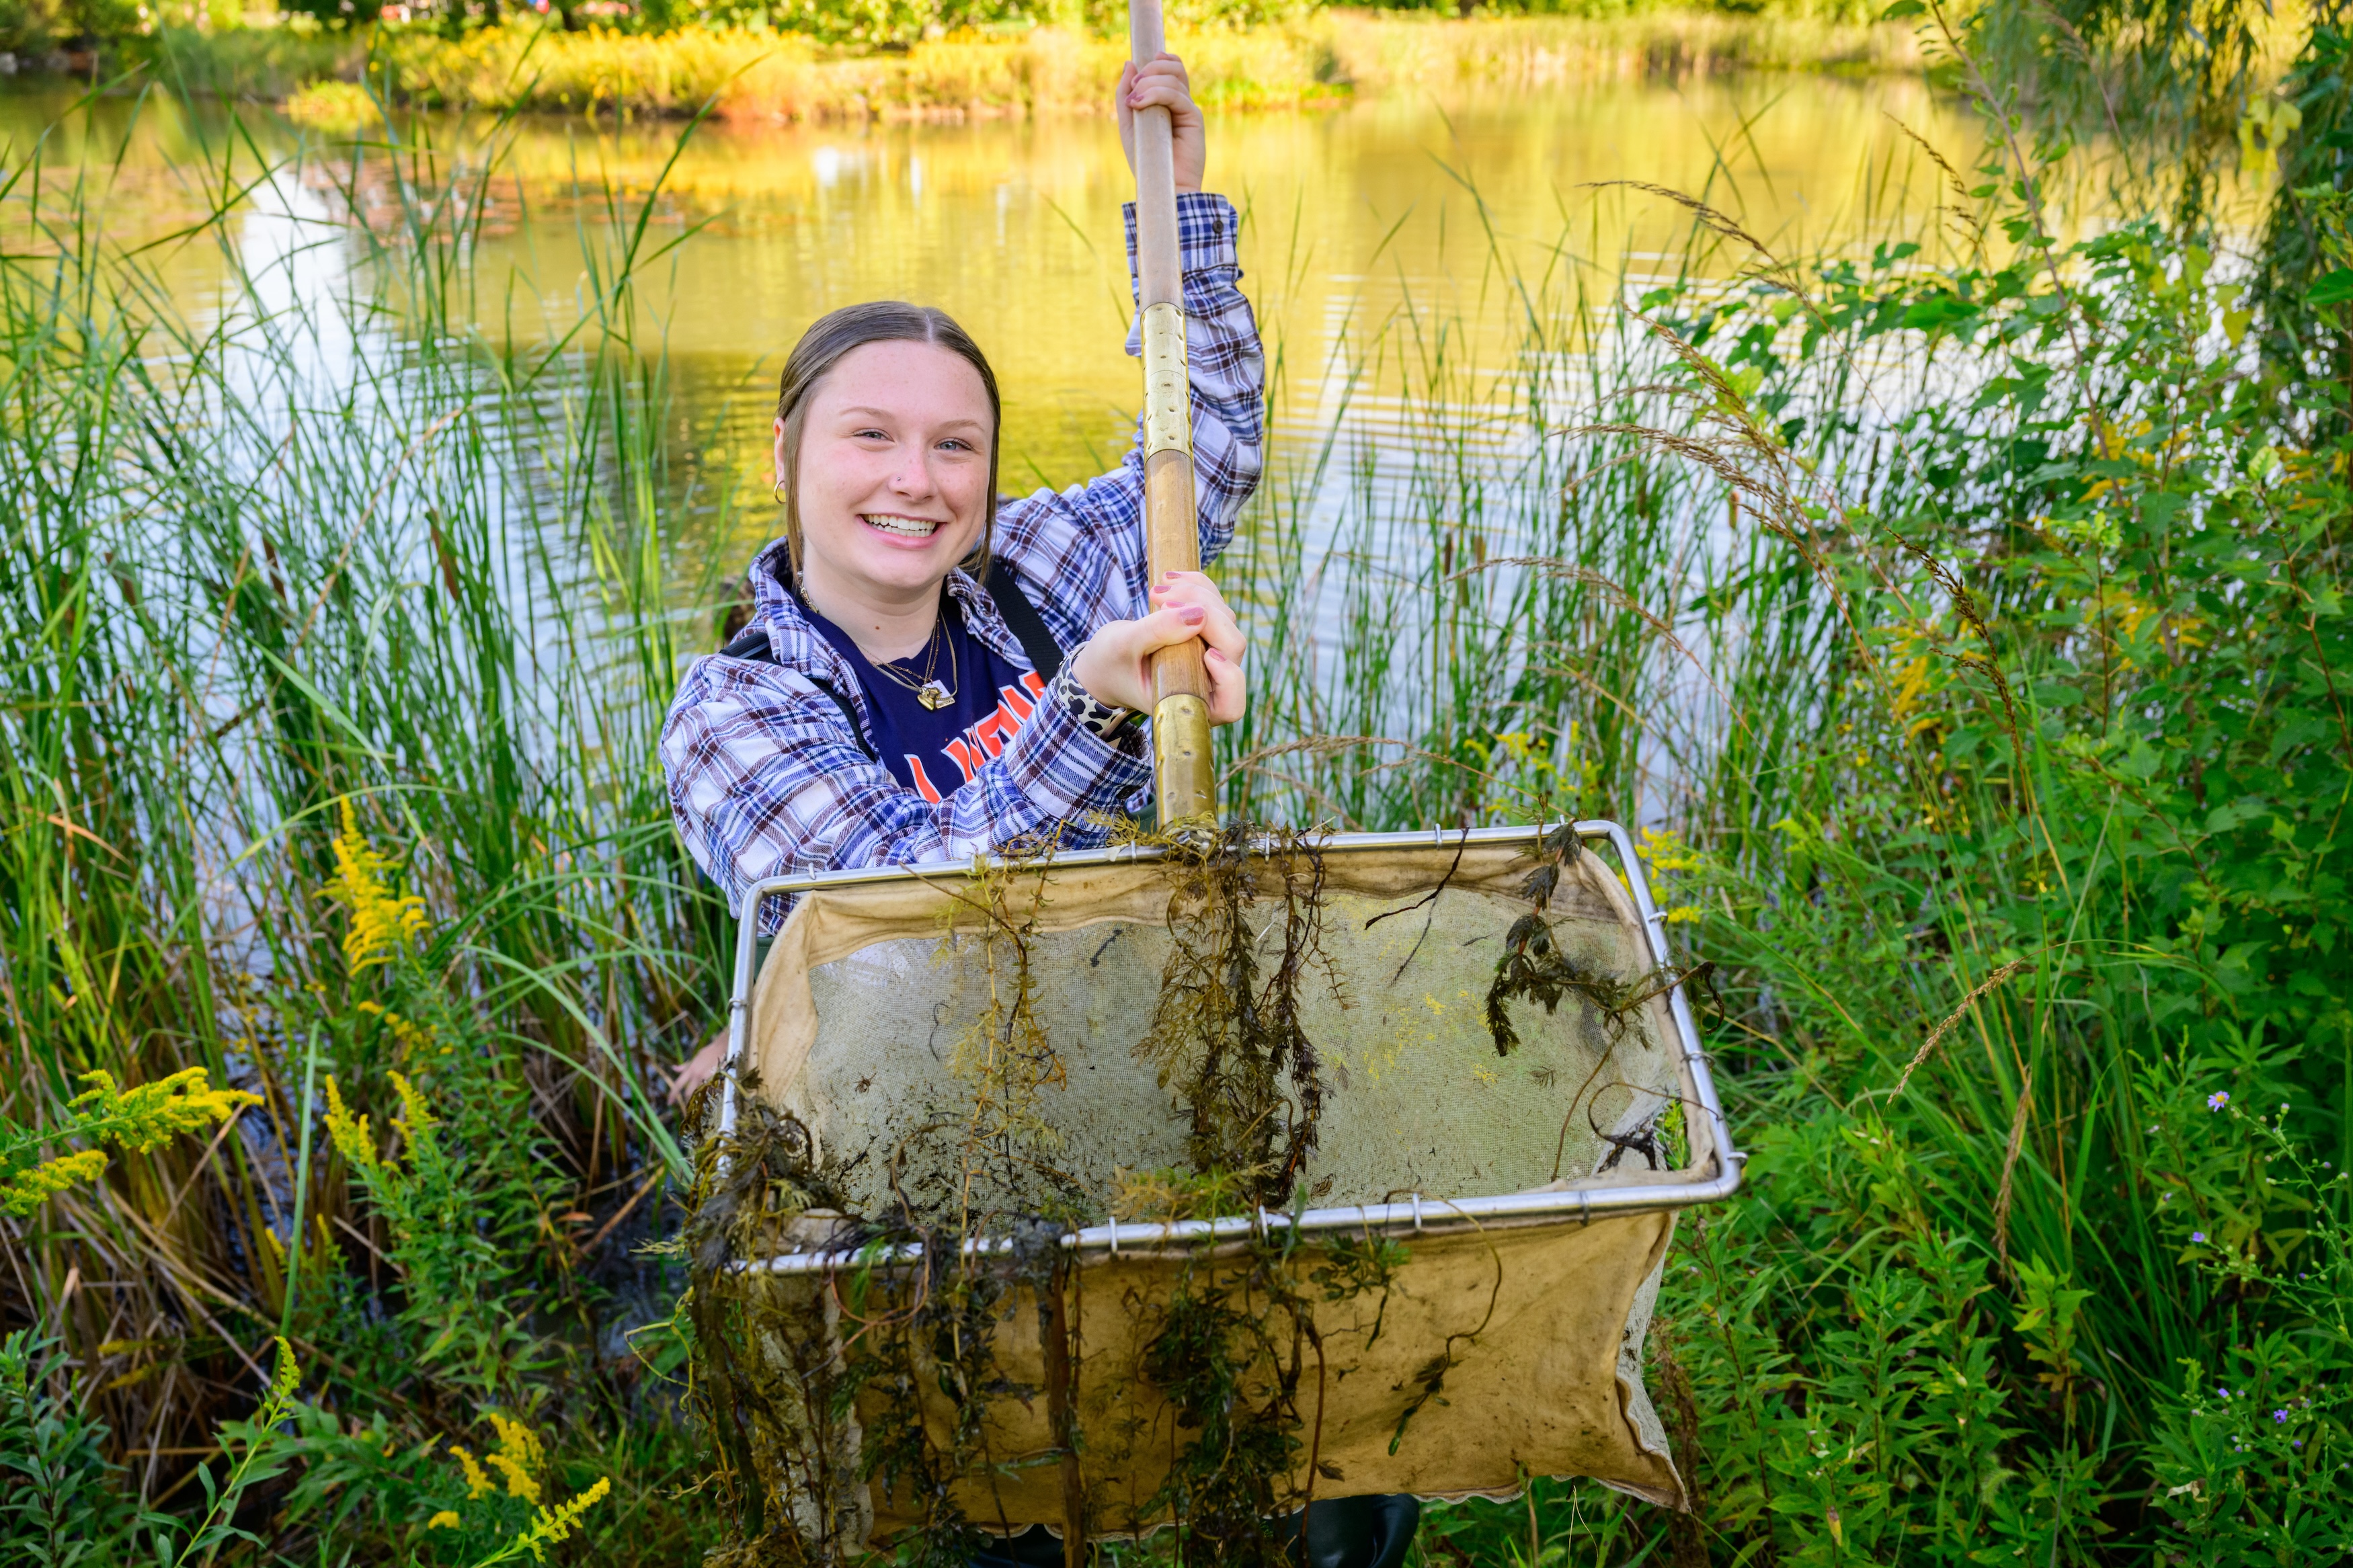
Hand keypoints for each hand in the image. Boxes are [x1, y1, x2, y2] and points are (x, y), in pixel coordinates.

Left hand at [670, 1032, 725, 1107]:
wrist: (722, 1047)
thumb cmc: (709, 1052)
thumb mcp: (695, 1058)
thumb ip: (685, 1066)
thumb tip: (674, 1068)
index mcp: (690, 1069)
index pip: (678, 1084)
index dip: (672, 1094)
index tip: (669, 1103)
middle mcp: (696, 1075)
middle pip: (689, 1092)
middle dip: (687, 1100)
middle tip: (687, 1106)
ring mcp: (706, 1078)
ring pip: (699, 1092)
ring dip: (698, 1097)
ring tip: (699, 1101)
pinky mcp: (715, 1079)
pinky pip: (709, 1089)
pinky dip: (708, 1092)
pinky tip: (710, 1094)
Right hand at [1071, 570, 1245, 724]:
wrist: (1106, 657)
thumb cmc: (1110, 663)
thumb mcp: (1124, 647)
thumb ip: (1158, 632)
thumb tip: (1198, 615)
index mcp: (1191, 703)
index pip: (1230, 704)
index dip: (1230, 678)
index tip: (1207, 655)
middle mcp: (1209, 682)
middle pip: (1232, 646)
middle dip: (1205, 614)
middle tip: (1162, 600)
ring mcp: (1212, 655)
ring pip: (1225, 619)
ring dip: (1196, 595)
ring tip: (1157, 589)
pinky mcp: (1207, 632)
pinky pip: (1215, 604)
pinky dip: (1197, 587)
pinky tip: (1171, 579)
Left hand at [1117, 53, 1204, 194]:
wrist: (1162, 184)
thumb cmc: (1146, 158)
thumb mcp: (1129, 122)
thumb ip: (1125, 94)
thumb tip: (1129, 62)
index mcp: (1168, 101)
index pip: (1171, 67)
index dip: (1159, 60)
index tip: (1138, 72)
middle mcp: (1180, 102)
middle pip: (1173, 68)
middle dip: (1150, 70)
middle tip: (1133, 88)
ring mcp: (1188, 109)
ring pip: (1173, 79)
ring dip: (1149, 83)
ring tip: (1134, 101)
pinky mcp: (1194, 119)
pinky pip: (1176, 96)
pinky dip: (1155, 95)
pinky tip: (1139, 105)